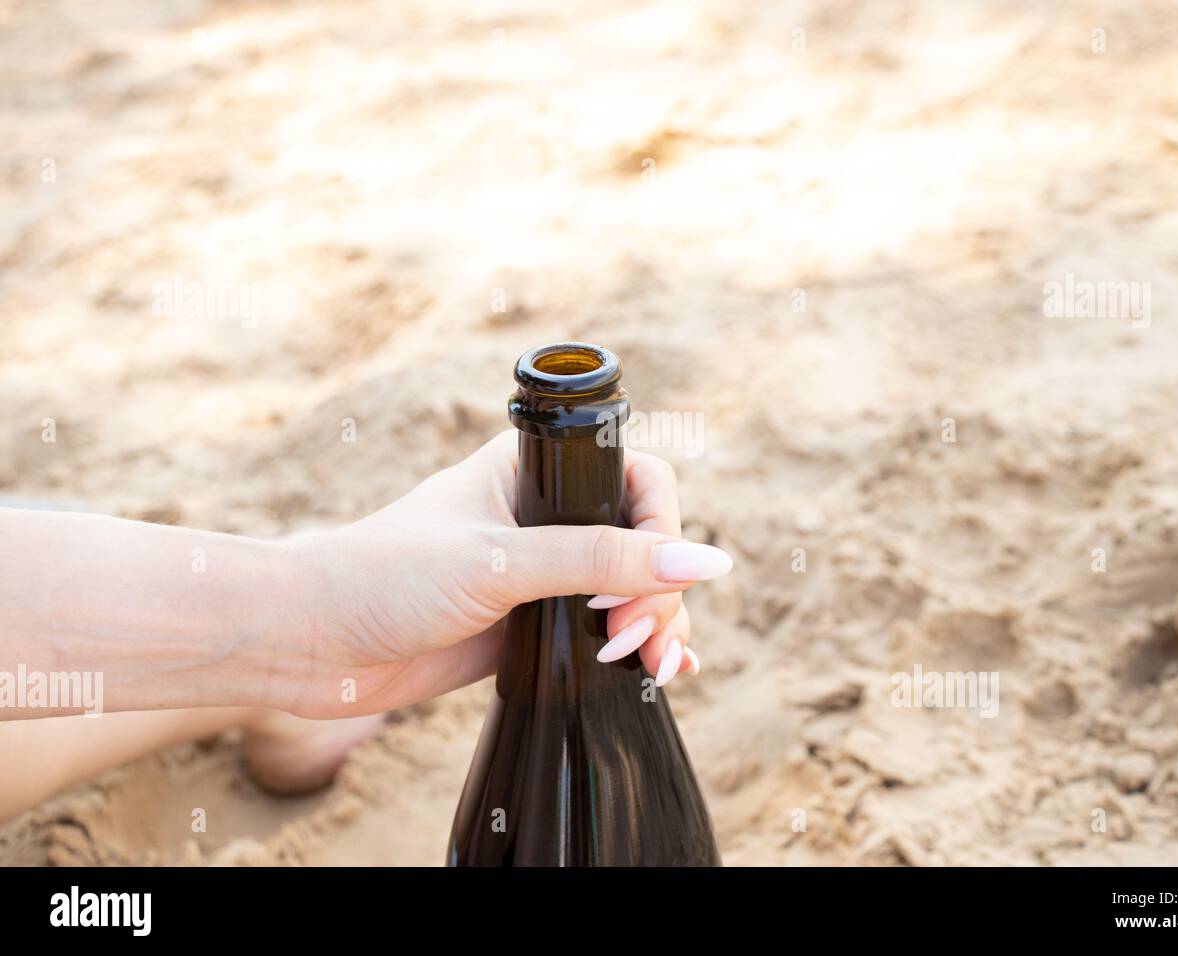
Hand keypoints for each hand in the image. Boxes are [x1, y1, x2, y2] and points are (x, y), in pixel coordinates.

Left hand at [283, 431, 732, 717]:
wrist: (310, 642)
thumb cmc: (387, 576)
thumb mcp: (502, 562)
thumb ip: (604, 559)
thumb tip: (706, 561)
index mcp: (536, 469)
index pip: (638, 480)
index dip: (662, 526)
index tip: (647, 578)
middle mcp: (547, 516)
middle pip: (646, 540)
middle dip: (658, 591)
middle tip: (628, 637)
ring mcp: (542, 574)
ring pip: (633, 589)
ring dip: (658, 625)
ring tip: (653, 666)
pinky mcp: (533, 626)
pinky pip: (606, 630)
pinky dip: (642, 647)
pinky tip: (665, 671)